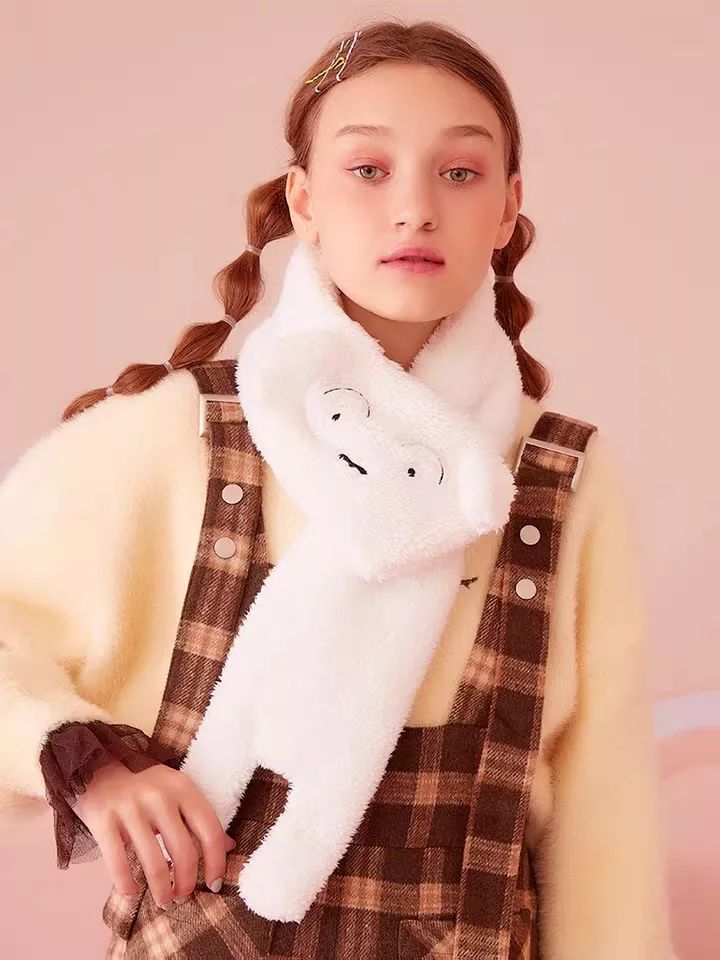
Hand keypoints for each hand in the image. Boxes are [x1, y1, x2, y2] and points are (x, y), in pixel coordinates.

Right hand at [73, 758, 235, 907]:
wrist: (95, 765)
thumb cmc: (143, 784)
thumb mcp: (176, 791)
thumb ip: (199, 817)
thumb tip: (230, 845)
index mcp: (182, 787)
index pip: (210, 831)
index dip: (216, 862)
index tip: (214, 884)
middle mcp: (160, 796)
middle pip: (184, 852)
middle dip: (186, 883)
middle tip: (182, 897)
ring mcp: (130, 807)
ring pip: (154, 863)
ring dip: (161, 890)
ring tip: (163, 901)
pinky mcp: (103, 819)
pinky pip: (119, 863)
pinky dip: (127, 885)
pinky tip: (132, 891)